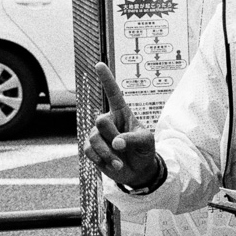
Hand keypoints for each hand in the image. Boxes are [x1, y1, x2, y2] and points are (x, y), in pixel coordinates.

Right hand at [84, 62, 158, 187]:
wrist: (138, 171)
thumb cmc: (144, 150)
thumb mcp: (146, 141)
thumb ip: (133, 139)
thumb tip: (116, 143)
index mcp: (121, 113)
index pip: (113, 93)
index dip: (106, 79)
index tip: (99, 64)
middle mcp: (107, 121)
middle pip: (100, 120)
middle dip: (112, 135)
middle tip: (122, 146)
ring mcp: (98, 135)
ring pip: (93, 138)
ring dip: (108, 153)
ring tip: (120, 163)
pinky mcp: (92, 149)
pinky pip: (88, 151)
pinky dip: (101, 160)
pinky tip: (112, 165)